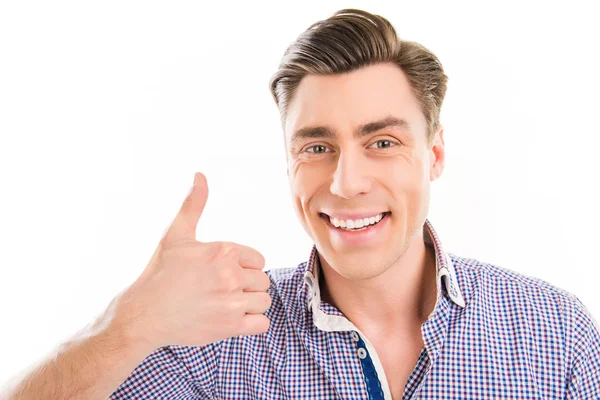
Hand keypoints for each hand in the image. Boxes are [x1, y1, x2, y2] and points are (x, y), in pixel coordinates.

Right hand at [107, 173, 270, 348]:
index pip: (258, 259)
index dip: (243, 267)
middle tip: (222, 290)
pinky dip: (253, 323)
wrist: (144, 314)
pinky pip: (262, 324)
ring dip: (250, 304)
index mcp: (223, 251)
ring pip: (264, 301)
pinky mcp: (230, 327)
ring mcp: (232, 302)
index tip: (223, 274)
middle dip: (246, 285)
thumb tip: (200, 175)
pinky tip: (235, 319)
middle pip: (262, 280)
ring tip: (228, 304)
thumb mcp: (176, 234)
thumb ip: (193, 204)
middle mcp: (231, 275)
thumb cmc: (160, 273)